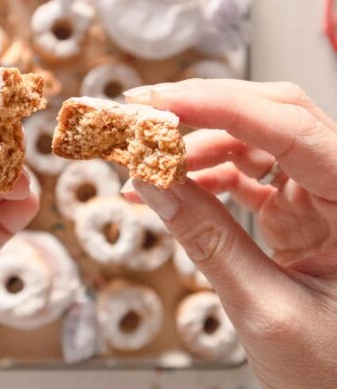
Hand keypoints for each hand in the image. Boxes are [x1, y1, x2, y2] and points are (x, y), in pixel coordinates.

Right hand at [123, 79, 336, 388]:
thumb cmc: (333, 373)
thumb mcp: (265, 310)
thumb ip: (207, 240)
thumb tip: (152, 181)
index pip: (293, 129)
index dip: (221, 107)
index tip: (160, 104)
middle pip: (273, 116)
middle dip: (204, 109)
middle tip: (147, 112)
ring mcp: (317, 194)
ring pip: (253, 139)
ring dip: (195, 146)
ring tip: (148, 163)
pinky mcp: (293, 207)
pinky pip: (243, 174)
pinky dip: (200, 176)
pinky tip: (168, 188)